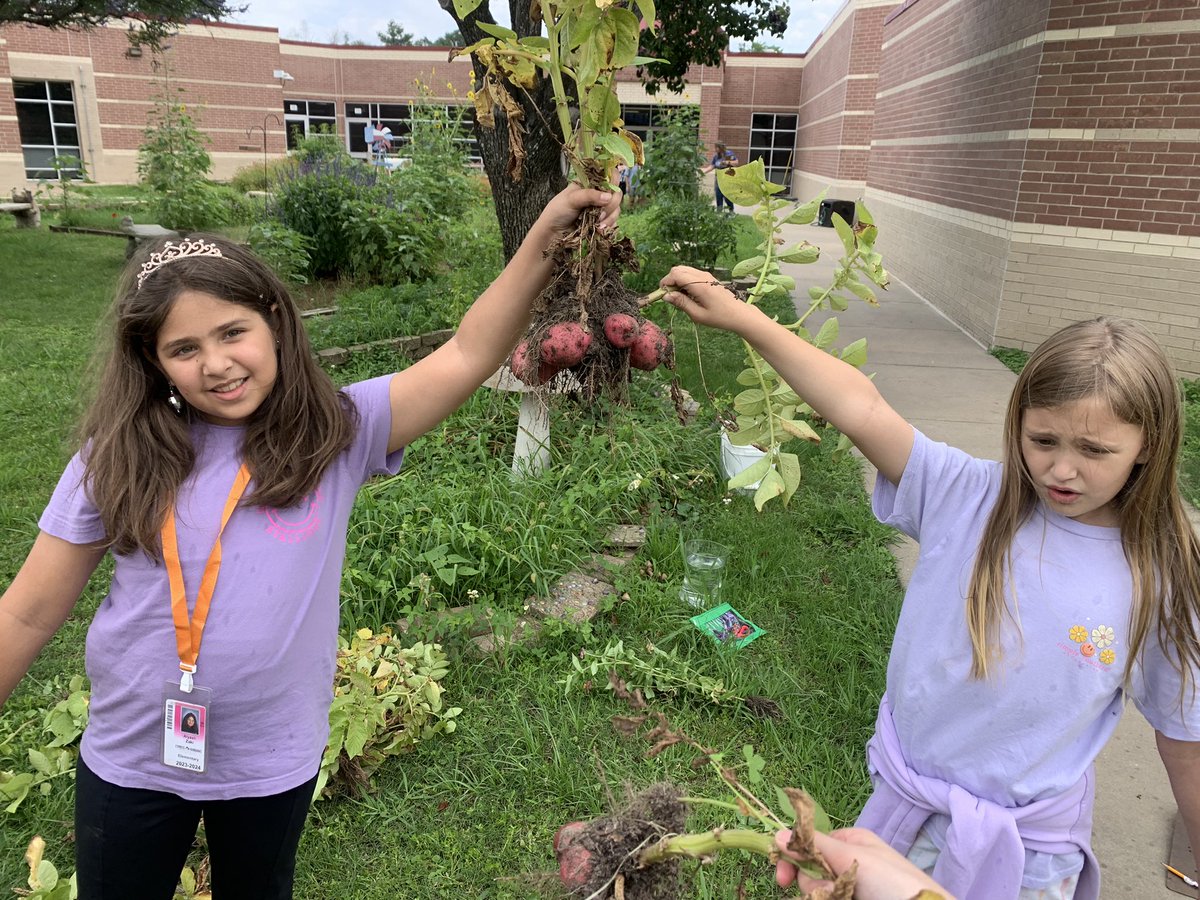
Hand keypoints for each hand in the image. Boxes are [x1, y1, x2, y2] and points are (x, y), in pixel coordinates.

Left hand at [537, 183, 620, 235]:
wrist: (553, 232)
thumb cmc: (558, 211)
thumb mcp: (572, 199)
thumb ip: (589, 195)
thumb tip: (608, 197)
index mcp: (591, 183)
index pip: (609, 176)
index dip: (613, 182)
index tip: (609, 192)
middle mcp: (598, 193)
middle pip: (616, 194)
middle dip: (611, 204)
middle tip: (600, 213)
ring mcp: (601, 208)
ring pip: (616, 209)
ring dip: (610, 217)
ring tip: (598, 224)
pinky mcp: (602, 221)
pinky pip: (614, 222)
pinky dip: (609, 226)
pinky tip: (600, 229)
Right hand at [660, 265, 762, 333]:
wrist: (738, 314)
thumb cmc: (719, 317)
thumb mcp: (697, 314)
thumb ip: (681, 303)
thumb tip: (666, 295)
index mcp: (699, 285)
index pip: (675, 274)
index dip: (665, 283)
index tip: (663, 295)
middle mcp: (702, 276)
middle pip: (677, 269)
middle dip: (670, 281)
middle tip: (672, 297)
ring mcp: (705, 275)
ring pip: (683, 270)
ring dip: (677, 281)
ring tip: (681, 297)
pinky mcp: (707, 277)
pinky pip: (690, 273)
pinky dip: (684, 281)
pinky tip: (689, 294)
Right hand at [775, 828, 951, 899]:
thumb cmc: (889, 880)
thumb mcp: (851, 855)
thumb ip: (813, 844)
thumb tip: (777, 834)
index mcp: (849, 841)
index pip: (809, 843)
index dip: (793, 858)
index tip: (782, 877)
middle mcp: (848, 861)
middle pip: (809, 869)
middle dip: (813, 883)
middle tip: (830, 892)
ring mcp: (850, 885)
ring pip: (817, 889)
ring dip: (823, 895)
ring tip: (846, 898)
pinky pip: (826, 898)